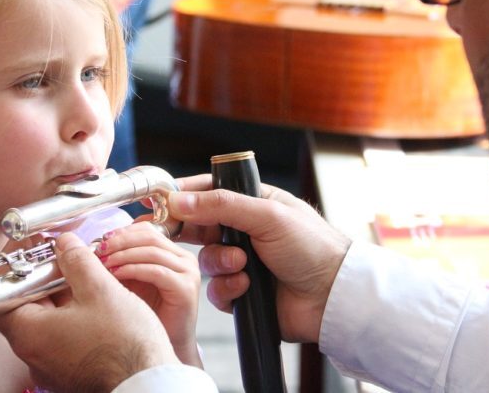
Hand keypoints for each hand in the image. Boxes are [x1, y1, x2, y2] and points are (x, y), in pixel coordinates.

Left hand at [0, 232, 179, 392]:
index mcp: (30, 334)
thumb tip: (65, 243)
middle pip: (27, 309)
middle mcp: (33, 356)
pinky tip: (96, 308)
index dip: (20, 271)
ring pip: (47, 325)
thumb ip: (77, 261)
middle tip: (66, 261)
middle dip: (46, 281)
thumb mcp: (100, 289)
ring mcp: (52, 369)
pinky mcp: (71, 375)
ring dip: (62, 300)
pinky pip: (63, 341)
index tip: (36, 255)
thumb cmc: (124, 342)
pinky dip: (73, 320)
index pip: (4, 297)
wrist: (149, 384)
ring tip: (86, 281)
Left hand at [95, 222, 201, 366]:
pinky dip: (132, 270)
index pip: (146, 228)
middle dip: (118, 241)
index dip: (120, 232)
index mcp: (171, 253)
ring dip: (122, 255)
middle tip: (96, 250)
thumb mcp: (124, 284)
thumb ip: (114, 262)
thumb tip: (89, 245)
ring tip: (101, 264)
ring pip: (151, 250)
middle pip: (148, 235)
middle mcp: (183, 259)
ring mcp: (187, 273)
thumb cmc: (139, 322)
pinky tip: (115, 277)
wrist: (158, 354)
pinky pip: (156, 270)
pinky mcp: (185, 289)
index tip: (98, 240)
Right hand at [169, 174, 351, 343]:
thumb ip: (221, 205)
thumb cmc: (312, 246)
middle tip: (164, 232)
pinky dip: (227, 288)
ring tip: (242, 265)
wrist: (333, 296)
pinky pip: (215, 289)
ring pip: (205, 259)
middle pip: (198, 225)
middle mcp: (243, 230)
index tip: (155, 199)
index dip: (181, 195)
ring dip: (219, 262)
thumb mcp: (267, 215)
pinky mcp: (241, 292)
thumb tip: (179, 199)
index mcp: (252, 203)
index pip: (207, 191)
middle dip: (184, 230)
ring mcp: (241, 261)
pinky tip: (246, 286)